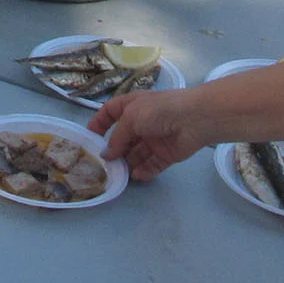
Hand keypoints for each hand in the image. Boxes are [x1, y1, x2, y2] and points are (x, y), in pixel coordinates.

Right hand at [87, 87, 205, 180]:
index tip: (89, 137)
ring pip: (136, 154)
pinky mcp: (167, 154)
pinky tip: (137, 176)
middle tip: (103, 164)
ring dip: (127, 163)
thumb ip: (117, 138)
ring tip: (118, 174)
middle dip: (113, 150)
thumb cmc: (159, 110)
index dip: (99, 123)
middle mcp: (142, 122)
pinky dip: (144, 171)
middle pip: (123, 138)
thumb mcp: (131, 118)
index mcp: (133, 105)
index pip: (110, 112)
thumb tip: (106, 154)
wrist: (194, 119)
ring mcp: (155, 138)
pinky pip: (152, 164)